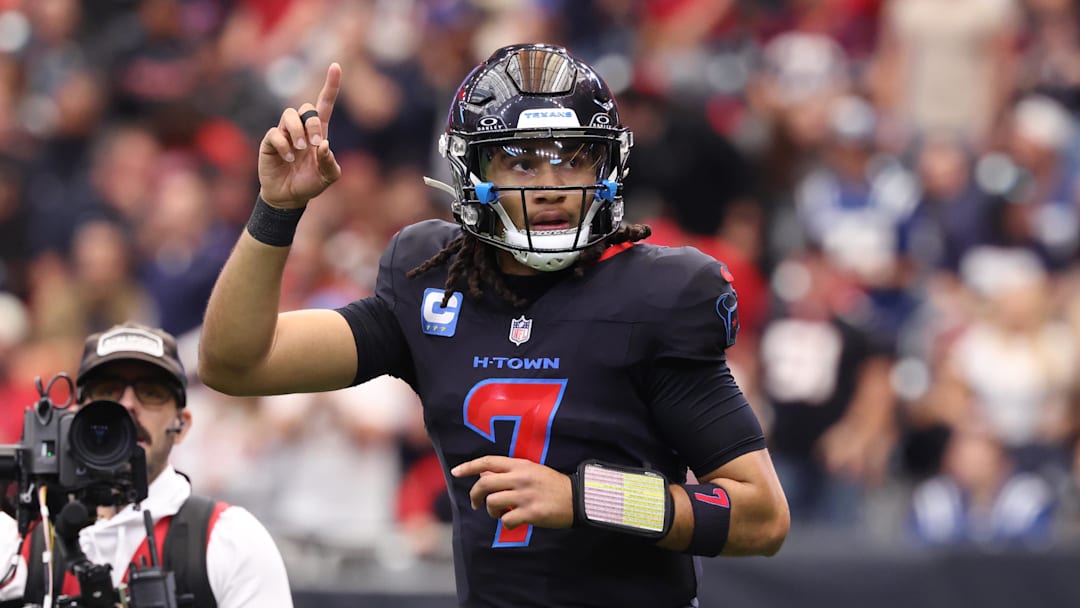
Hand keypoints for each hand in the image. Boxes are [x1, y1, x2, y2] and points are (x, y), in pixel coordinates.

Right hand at [258, 63, 342, 207]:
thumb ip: (330, 162)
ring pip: (289, 115)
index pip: (325, 103)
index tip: (336, 66)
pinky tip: (288, 158)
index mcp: (319, 132)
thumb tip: (323, 145)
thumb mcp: (328, 176)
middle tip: (315, 143)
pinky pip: (275, 133)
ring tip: (300, 149)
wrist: (289, 197)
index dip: (331, 85)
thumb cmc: (310, 183)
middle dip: (313, 124)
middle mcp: (301, 128)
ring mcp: (284, 133)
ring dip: (297, 131)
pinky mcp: (270, 142)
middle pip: (306, 108)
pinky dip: (283, 145)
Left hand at [451, 456, 573, 529]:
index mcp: (521, 465)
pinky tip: (514, 521)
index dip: (469, 466)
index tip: (455, 472)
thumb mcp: (532, 471)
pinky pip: (506, 520)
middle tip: (475, 504)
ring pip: (492, 503)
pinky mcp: (531, 513)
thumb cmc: (553, 485)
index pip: (488, 461)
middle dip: (475, 495)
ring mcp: (525, 495)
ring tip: (501, 513)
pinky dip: (506, 523)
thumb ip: (509, 471)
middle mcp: (521, 478)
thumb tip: (484, 474)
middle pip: (484, 484)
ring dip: (491, 511)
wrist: (578, 498)